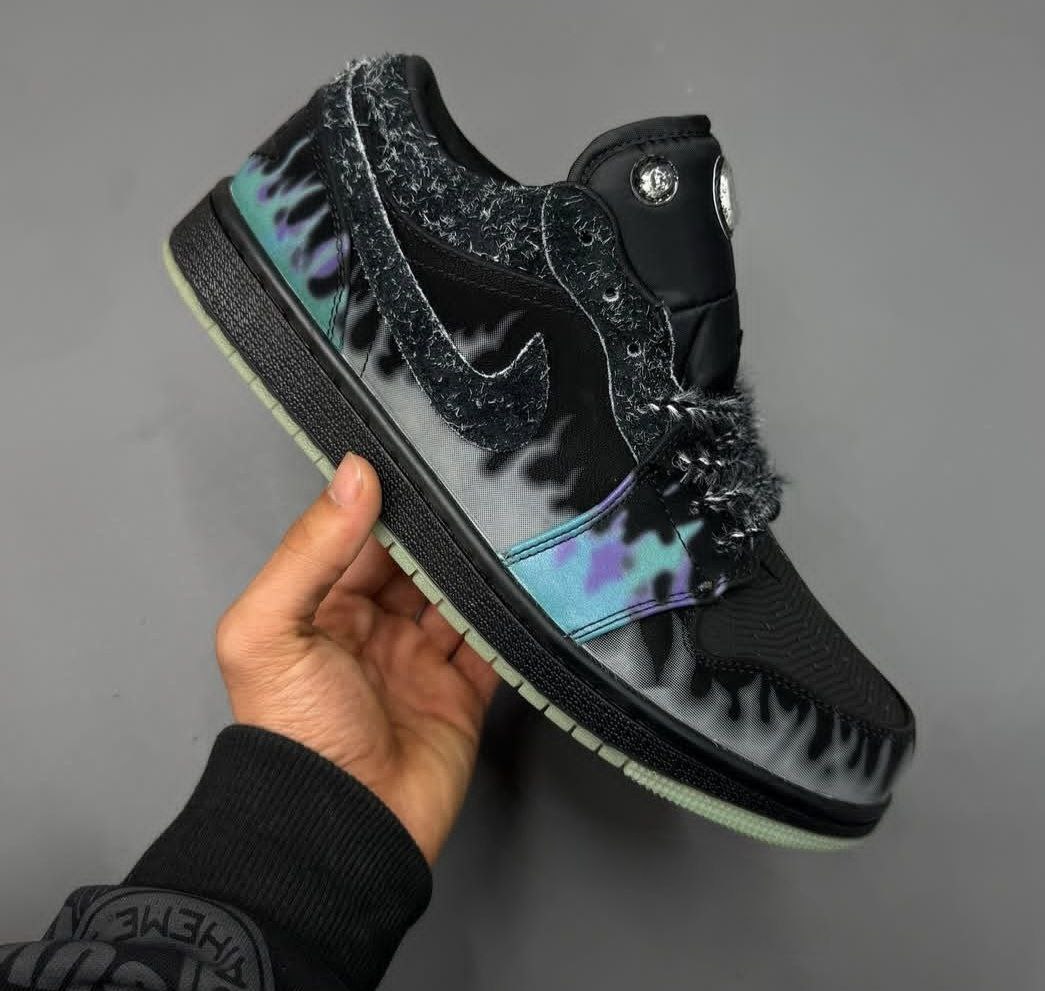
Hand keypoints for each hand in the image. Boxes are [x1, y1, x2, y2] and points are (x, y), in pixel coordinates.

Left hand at [214, 453, 497, 864]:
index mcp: (321, 608)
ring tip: (512, 521)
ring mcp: (420, 660)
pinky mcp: (461, 692)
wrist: (344, 831)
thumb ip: (310, 549)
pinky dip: (508, 615)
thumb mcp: (273, 630)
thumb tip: (353, 471)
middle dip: (443, 530)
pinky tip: (526, 580)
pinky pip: (491, 641)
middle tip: (483, 481)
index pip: (362, 538)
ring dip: (479, 566)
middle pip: (416, 563)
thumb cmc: (294, 733)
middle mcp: (372, 628)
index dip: (390, 501)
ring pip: (458, 595)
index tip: (426, 458)